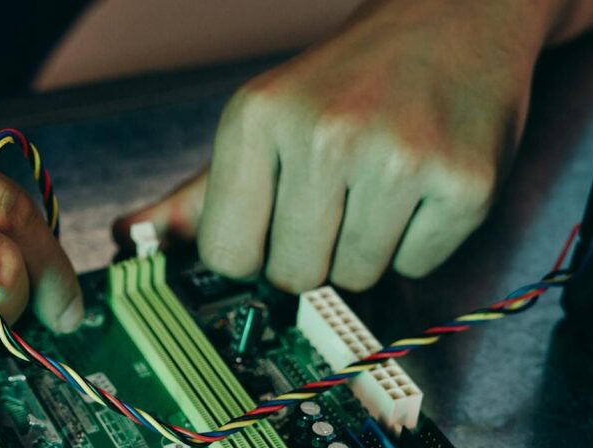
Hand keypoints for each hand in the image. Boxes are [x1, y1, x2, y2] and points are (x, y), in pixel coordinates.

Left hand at [118, 0, 555, 291]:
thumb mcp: (263, 121)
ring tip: (379, 187)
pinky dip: (418, 242)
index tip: (272, 230)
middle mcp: (324, 134)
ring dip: (366, 249)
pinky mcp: (464, 184)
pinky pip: (417, 266)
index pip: (227, 255)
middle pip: (294, 275)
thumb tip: (128, 239)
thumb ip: (199, 194)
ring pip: (358, 277)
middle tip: (335, 200)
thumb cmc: (347, 81)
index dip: (252, 255)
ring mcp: (399, 159)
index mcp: (257, 118)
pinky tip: (420, 189)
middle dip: (313, 254)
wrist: (452, 19)